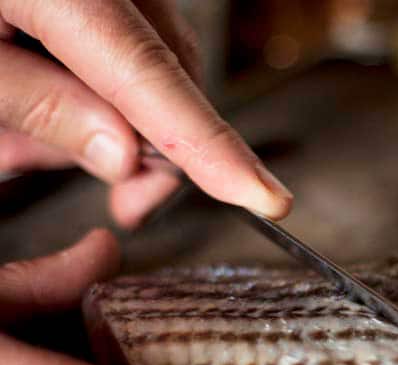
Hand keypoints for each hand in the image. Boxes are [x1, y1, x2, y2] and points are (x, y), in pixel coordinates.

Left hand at [0, 0, 292, 225]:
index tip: (266, 196)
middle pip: (166, 68)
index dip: (212, 145)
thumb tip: (120, 154)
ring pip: (150, 56)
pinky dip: (96, 79)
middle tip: (124, 202)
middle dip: (151, 143)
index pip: (151, 75)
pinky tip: (43, 100)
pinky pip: (121, 33)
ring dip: (117, 115)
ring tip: (38, 140)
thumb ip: (35, 104)